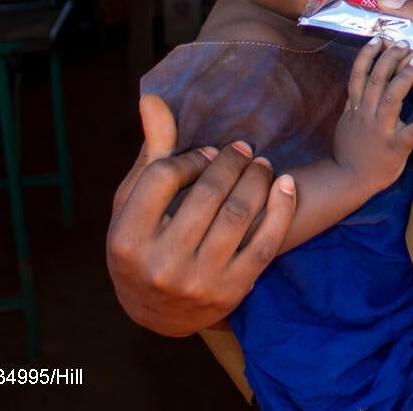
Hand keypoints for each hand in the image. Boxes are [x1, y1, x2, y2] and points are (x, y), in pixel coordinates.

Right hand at [106, 94, 295, 336]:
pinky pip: (266, 243)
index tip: (207, 153)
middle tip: (244, 149)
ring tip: (261, 164)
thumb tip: (153, 98)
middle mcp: (161, 264)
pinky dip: (281, 209)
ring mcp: (199, 281)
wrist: (158, 314)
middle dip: (231, 162)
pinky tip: (285, 185)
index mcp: (127, 239)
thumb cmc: (142, 245)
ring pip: (239, 214)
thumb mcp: (133, 204)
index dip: (190, 158)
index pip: (164, 177)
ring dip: (257, 179)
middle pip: (208, 193)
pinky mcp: (233, 291)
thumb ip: (151, 153)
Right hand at [333, 38, 412, 192]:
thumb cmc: (350, 149)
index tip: (378, 38)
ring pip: (391, 98)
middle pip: (376, 80)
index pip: (358, 74)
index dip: (367, 55)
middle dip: (389, 58)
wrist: (348, 179)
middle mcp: (367, 114)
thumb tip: (361, 79)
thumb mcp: (346, 120)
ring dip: (404, 78)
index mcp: (356, 107)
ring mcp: (381, 130)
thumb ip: (355, 100)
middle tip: (403, 42)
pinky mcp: (396, 146)